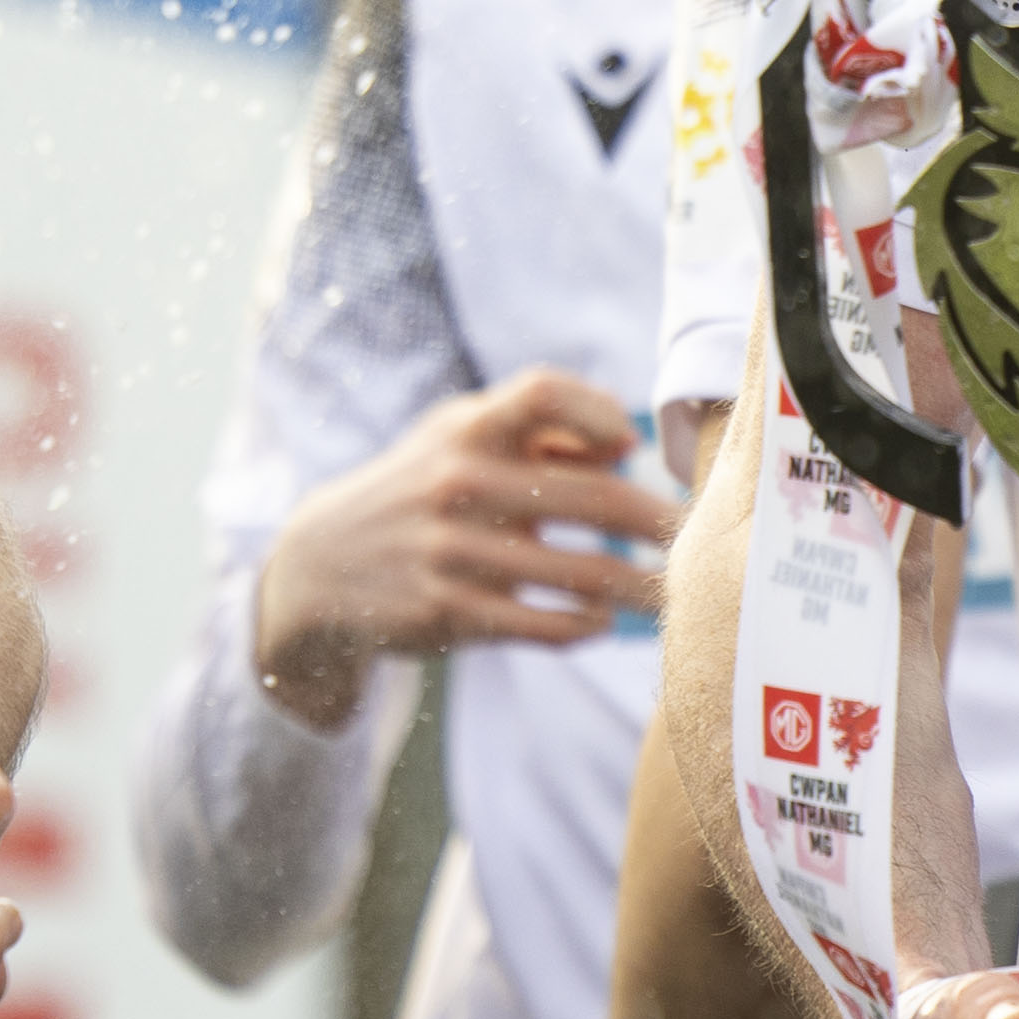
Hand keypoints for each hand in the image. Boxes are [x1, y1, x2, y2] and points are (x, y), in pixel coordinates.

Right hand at [251, 368, 673, 731]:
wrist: (319, 566)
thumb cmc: (420, 490)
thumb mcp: (459, 441)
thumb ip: (540, 434)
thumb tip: (626, 445)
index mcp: (466, 428)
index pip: (542, 393)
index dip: (599, 410)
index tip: (631, 443)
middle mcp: (459, 482)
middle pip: (591, 496)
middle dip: (658, 521)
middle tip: (699, 539)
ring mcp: (453, 551)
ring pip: (580, 575)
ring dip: (640, 587)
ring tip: (671, 594)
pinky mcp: (449, 612)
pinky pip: (543, 624)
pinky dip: (585, 624)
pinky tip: (602, 620)